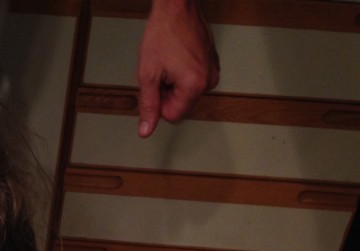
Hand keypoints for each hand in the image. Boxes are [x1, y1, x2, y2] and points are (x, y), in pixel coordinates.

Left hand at [136, 0, 219, 137]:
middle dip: (167, 93)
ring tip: (169, 62)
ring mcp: (212, 71)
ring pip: (186, 93)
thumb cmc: (164, 33)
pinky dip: (182, 73)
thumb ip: (148, 105)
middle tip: (161, 71)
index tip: (155, 85)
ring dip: (174, 83)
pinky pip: (194, 79)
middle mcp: (208, 80)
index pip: (173, 116)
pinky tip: (177, 57)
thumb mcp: (148, 74)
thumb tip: (146, 129)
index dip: (159, 103)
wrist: (177, 7)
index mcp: (194, 85)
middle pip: (181, 105)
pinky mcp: (212, 63)